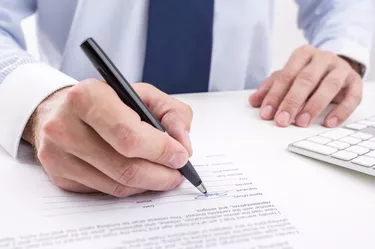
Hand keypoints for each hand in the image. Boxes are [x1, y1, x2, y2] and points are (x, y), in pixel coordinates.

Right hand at [23, 80, 192, 196]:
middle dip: (161, 174)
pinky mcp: (60, 176)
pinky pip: (106, 191)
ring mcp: (59, 156)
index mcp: (88, 98)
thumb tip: (183, 145)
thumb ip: (172, 113)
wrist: (60, 111)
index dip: (161, 150)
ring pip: (118, 185)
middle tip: (178, 172)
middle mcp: (66, 127)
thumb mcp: (142, 94)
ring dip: (149, 184)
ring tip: (163, 174)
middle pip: (126, 167)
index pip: (130, 136)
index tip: (181, 156)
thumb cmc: (107, 101)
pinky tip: (140, 176)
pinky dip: (130, 187)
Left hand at [249, 45, 362, 127]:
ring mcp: (341, 68)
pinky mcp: (355, 81)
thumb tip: (254, 101)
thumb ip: (271, 87)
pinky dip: (341, 111)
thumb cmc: (308, 73)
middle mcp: (323, 58)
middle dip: (292, 102)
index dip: (275, 95)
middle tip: (282, 120)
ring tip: (301, 123)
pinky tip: (328, 123)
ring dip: (314, 106)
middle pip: (306, 80)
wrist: (336, 65)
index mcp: (303, 54)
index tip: (266, 113)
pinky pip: (352, 96)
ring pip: (329, 86)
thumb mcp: (288, 76)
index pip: (286, 75)